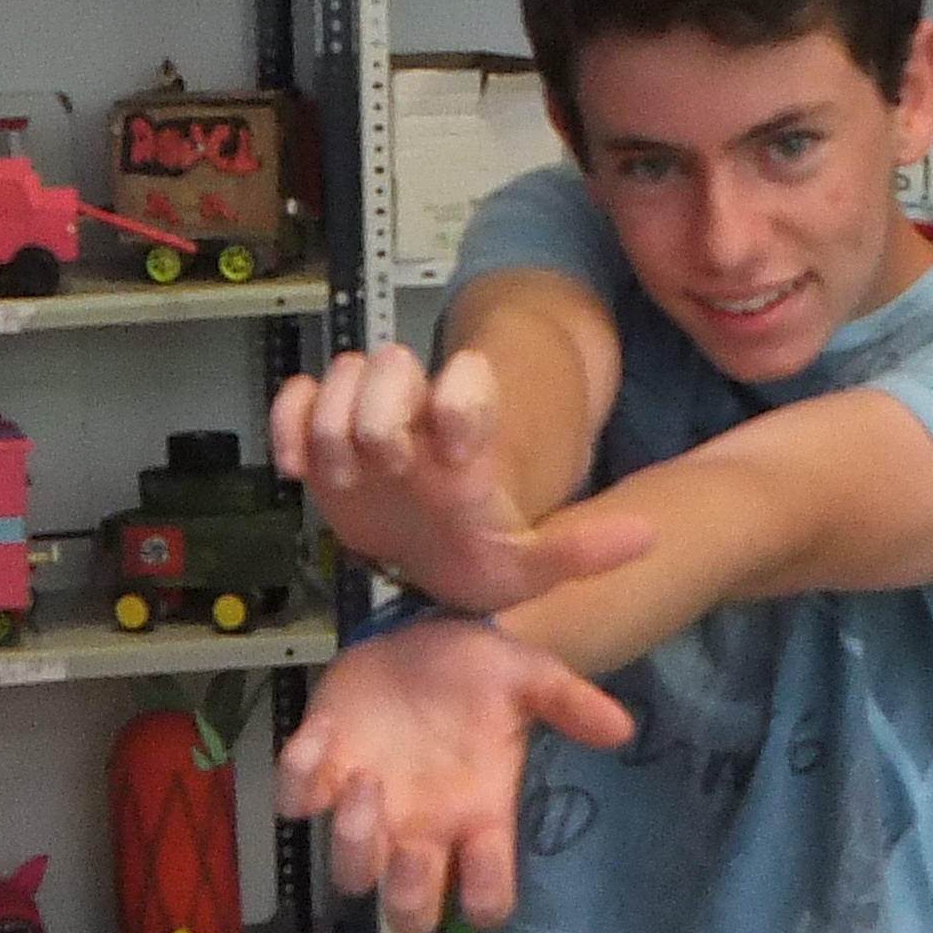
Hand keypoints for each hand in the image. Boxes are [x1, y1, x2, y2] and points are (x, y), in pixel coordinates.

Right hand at [271, 344, 649, 614]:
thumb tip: (646, 539)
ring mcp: (367, 425)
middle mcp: (415, 421)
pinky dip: (286, 424)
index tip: (456, 440)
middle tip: (388, 460)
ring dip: (334, 419)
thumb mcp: (532, 564)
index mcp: (466, 444)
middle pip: (392, 367)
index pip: (465, 389)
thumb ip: (582, 550)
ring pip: (342, 376)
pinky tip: (295, 469)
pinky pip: (294, 402)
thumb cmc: (480, 553)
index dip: (460, 398)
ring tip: (347, 472)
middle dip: (383, 409)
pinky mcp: (323, 443)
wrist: (432, 555)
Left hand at [276, 617, 631, 932]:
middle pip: (409, 915)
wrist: (421, 633)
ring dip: (353, 842)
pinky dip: (300, 779)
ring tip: (364, 781)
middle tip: (413, 842)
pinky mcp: (319, 771)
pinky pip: (295, 803)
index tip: (481, 870)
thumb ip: (569, 702)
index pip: (487, 897)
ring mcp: (368, 810)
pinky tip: (322, 736)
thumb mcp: (528, 677)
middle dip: (408, 895)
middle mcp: (422, 831)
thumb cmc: (476, 673)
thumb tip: (622, 728)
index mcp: (478, 819)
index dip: (483, 904)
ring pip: (350, 876)